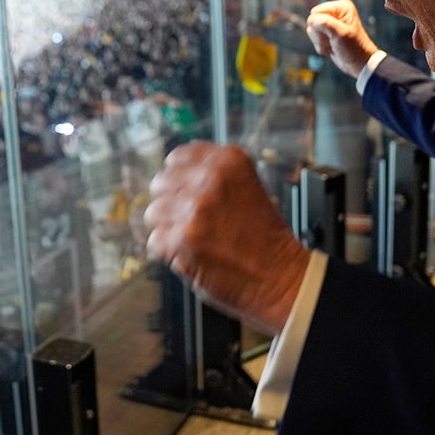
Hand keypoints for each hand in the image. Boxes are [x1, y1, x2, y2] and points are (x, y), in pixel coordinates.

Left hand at [143, 142, 310, 334]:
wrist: (280, 277)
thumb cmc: (265, 238)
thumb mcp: (246, 186)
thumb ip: (213, 175)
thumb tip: (172, 172)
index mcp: (229, 160)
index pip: (179, 156)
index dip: (177, 176)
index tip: (183, 189)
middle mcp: (210, 178)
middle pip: (161, 183)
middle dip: (171, 202)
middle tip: (191, 220)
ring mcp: (194, 209)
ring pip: (153, 212)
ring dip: (168, 228)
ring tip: (193, 239)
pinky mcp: (181, 239)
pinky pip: (155, 240)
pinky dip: (168, 252)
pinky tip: (191, 254)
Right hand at [307, 0, 380, 75]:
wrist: (358, 63)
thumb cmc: (354, 48)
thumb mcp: (341, 34)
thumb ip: (325, 23)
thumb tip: (311, 18)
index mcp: (341, 7)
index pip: (317, 12)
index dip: (320, 25)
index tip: (333, 34)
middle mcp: (335, 12)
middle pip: (312, 21)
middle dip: (320, 35)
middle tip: (333, 40)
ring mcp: (330, 22)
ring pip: (312, 30)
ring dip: (321, 42)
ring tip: (333, 44)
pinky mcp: (326, 32)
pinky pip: (314, 37)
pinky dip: (321, 46)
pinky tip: (332, 47)